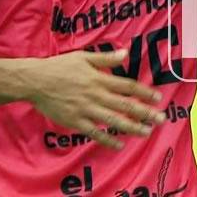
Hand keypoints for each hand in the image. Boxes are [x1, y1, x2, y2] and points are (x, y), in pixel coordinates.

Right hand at [25, 50, 165, 149]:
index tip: (158, 98)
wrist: (35, 81)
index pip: (127, 86)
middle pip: (125, 105)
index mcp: (99, 79)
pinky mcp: (75, 121)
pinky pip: (94, 133)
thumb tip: (126, 53)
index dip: (144, 92)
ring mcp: (86, 110)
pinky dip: (108, 139)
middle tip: (161, 118)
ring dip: (132, 127)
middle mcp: (96, 95)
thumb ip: (106, 58)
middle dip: (145, 112)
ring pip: (113, 120)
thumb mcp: (84, 57)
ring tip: (147, 132)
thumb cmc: (60, 67)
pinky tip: (120, 144)